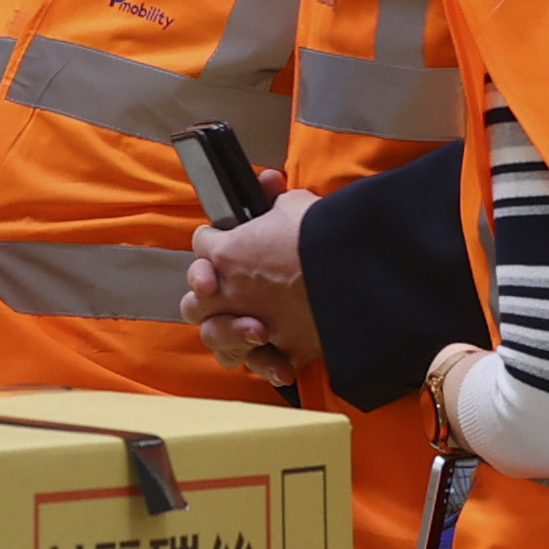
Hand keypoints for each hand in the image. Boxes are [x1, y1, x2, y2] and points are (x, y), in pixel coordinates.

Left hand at [185, 194, 315, 370]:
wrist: (354, 271)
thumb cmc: (320, 233)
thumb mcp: (294, 203)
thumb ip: (274, 198)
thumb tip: (269, 185)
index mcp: (227, 254)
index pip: (202, 243)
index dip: (214, 238)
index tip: (225, 238)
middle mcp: (231, 294)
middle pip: (193, 301)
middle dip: (205, 295)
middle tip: (221, 288)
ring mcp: (252, 326)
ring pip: (214, 337)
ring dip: (225, 331)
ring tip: (244, 324)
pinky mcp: (281, 349)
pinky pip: (259, 363)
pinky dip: (264, 362)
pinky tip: (272, 354)